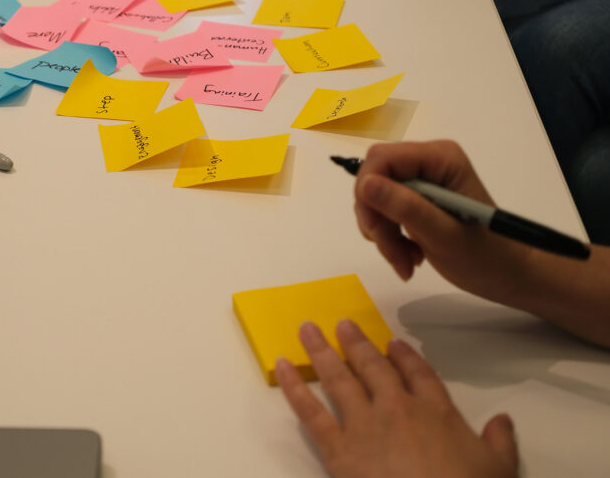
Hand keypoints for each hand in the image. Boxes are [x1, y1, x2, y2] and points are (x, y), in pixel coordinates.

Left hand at [277, 320, 518, 477]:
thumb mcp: (499, 470)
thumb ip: (500, 442)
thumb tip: (504, 420)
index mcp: (436, 411)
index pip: (418, 373)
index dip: (405, 356)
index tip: (393, 342)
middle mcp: (397, 408)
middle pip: (374, 367)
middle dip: (357, 343)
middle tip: (343, 324)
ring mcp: (364, 425)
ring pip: (338, 378)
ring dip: (321, 351)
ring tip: (307, 330)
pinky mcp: (338, 449)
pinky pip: (311, 413)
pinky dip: (294, 387)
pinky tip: (283, 367)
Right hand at [352, 140, 538, 307]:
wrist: (507, 276)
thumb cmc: (484, 256)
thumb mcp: (443, 235)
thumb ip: (405, 207)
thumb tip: (365, 184)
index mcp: (440, 158)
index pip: (382, 159)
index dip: (368, 190)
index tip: (373, 228)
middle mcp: (428, 162)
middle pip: (374, 179)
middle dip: (376, 219)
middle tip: (392, 253)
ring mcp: (421, 180)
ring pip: (374, 199)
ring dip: (383, 234)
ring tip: (406, 261)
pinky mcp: (415, 199)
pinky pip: (383, 212)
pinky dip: (388, 238)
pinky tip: (409, 255)